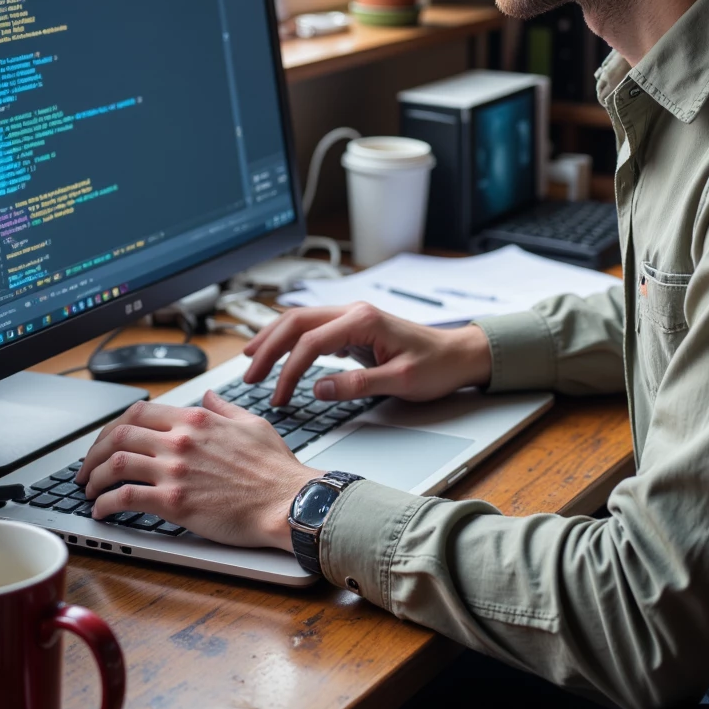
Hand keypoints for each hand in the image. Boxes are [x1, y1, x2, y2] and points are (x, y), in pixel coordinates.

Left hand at [76, 393, 308, 549]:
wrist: (288, 502)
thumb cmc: (275, 470)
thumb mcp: (253, 424)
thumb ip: (224, 407)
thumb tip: (208, 395)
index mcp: (197, 419)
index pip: (140, 412)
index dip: (114, 426)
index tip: (108, 441)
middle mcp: (181, 440)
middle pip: (119, 435)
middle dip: (95, 451)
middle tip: (89, 467)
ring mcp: (175, 470)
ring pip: (115, 464)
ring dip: (94, 477)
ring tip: (89, 488)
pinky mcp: (174, 501)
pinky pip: (125, 497)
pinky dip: (106, 503)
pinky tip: (102, 510)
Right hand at [243, 304, 491, 406]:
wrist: (459, 355)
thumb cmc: (437, 365)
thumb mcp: (400, 381)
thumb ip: (357, 385)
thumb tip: (317, 389)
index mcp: (363, 320)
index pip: (311, 342)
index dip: (288, 371)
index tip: (278, 396)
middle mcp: (354, 312)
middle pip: (296, 322)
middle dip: (268, 348)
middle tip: (249, 376)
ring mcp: (353, 317)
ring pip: (301, 321)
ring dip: (274, 339)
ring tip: (250, 360)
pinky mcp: (354, 328)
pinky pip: (313, 329)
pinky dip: (291, 341)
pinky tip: (279, 353)